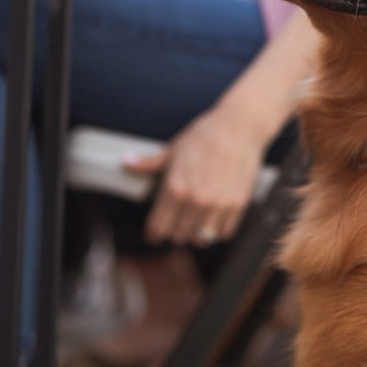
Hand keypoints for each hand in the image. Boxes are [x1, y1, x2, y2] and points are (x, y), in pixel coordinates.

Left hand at [123, 110, 264, 247]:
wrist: (239, 127)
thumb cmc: (206, 135)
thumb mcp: (173, 150)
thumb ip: (149, 163)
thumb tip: (127, 162)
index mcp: (175, 188)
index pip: (158, 228)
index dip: (153, 234)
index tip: (154, 235)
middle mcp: (195, 200)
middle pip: (178, 237)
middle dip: (175, 232)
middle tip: (177, 223)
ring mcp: (217, 205)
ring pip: (201, 239)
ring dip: (196, 234)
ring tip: (195, 224)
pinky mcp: (237, 205)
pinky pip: (223, 233)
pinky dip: (218, 230)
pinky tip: (214, 218)